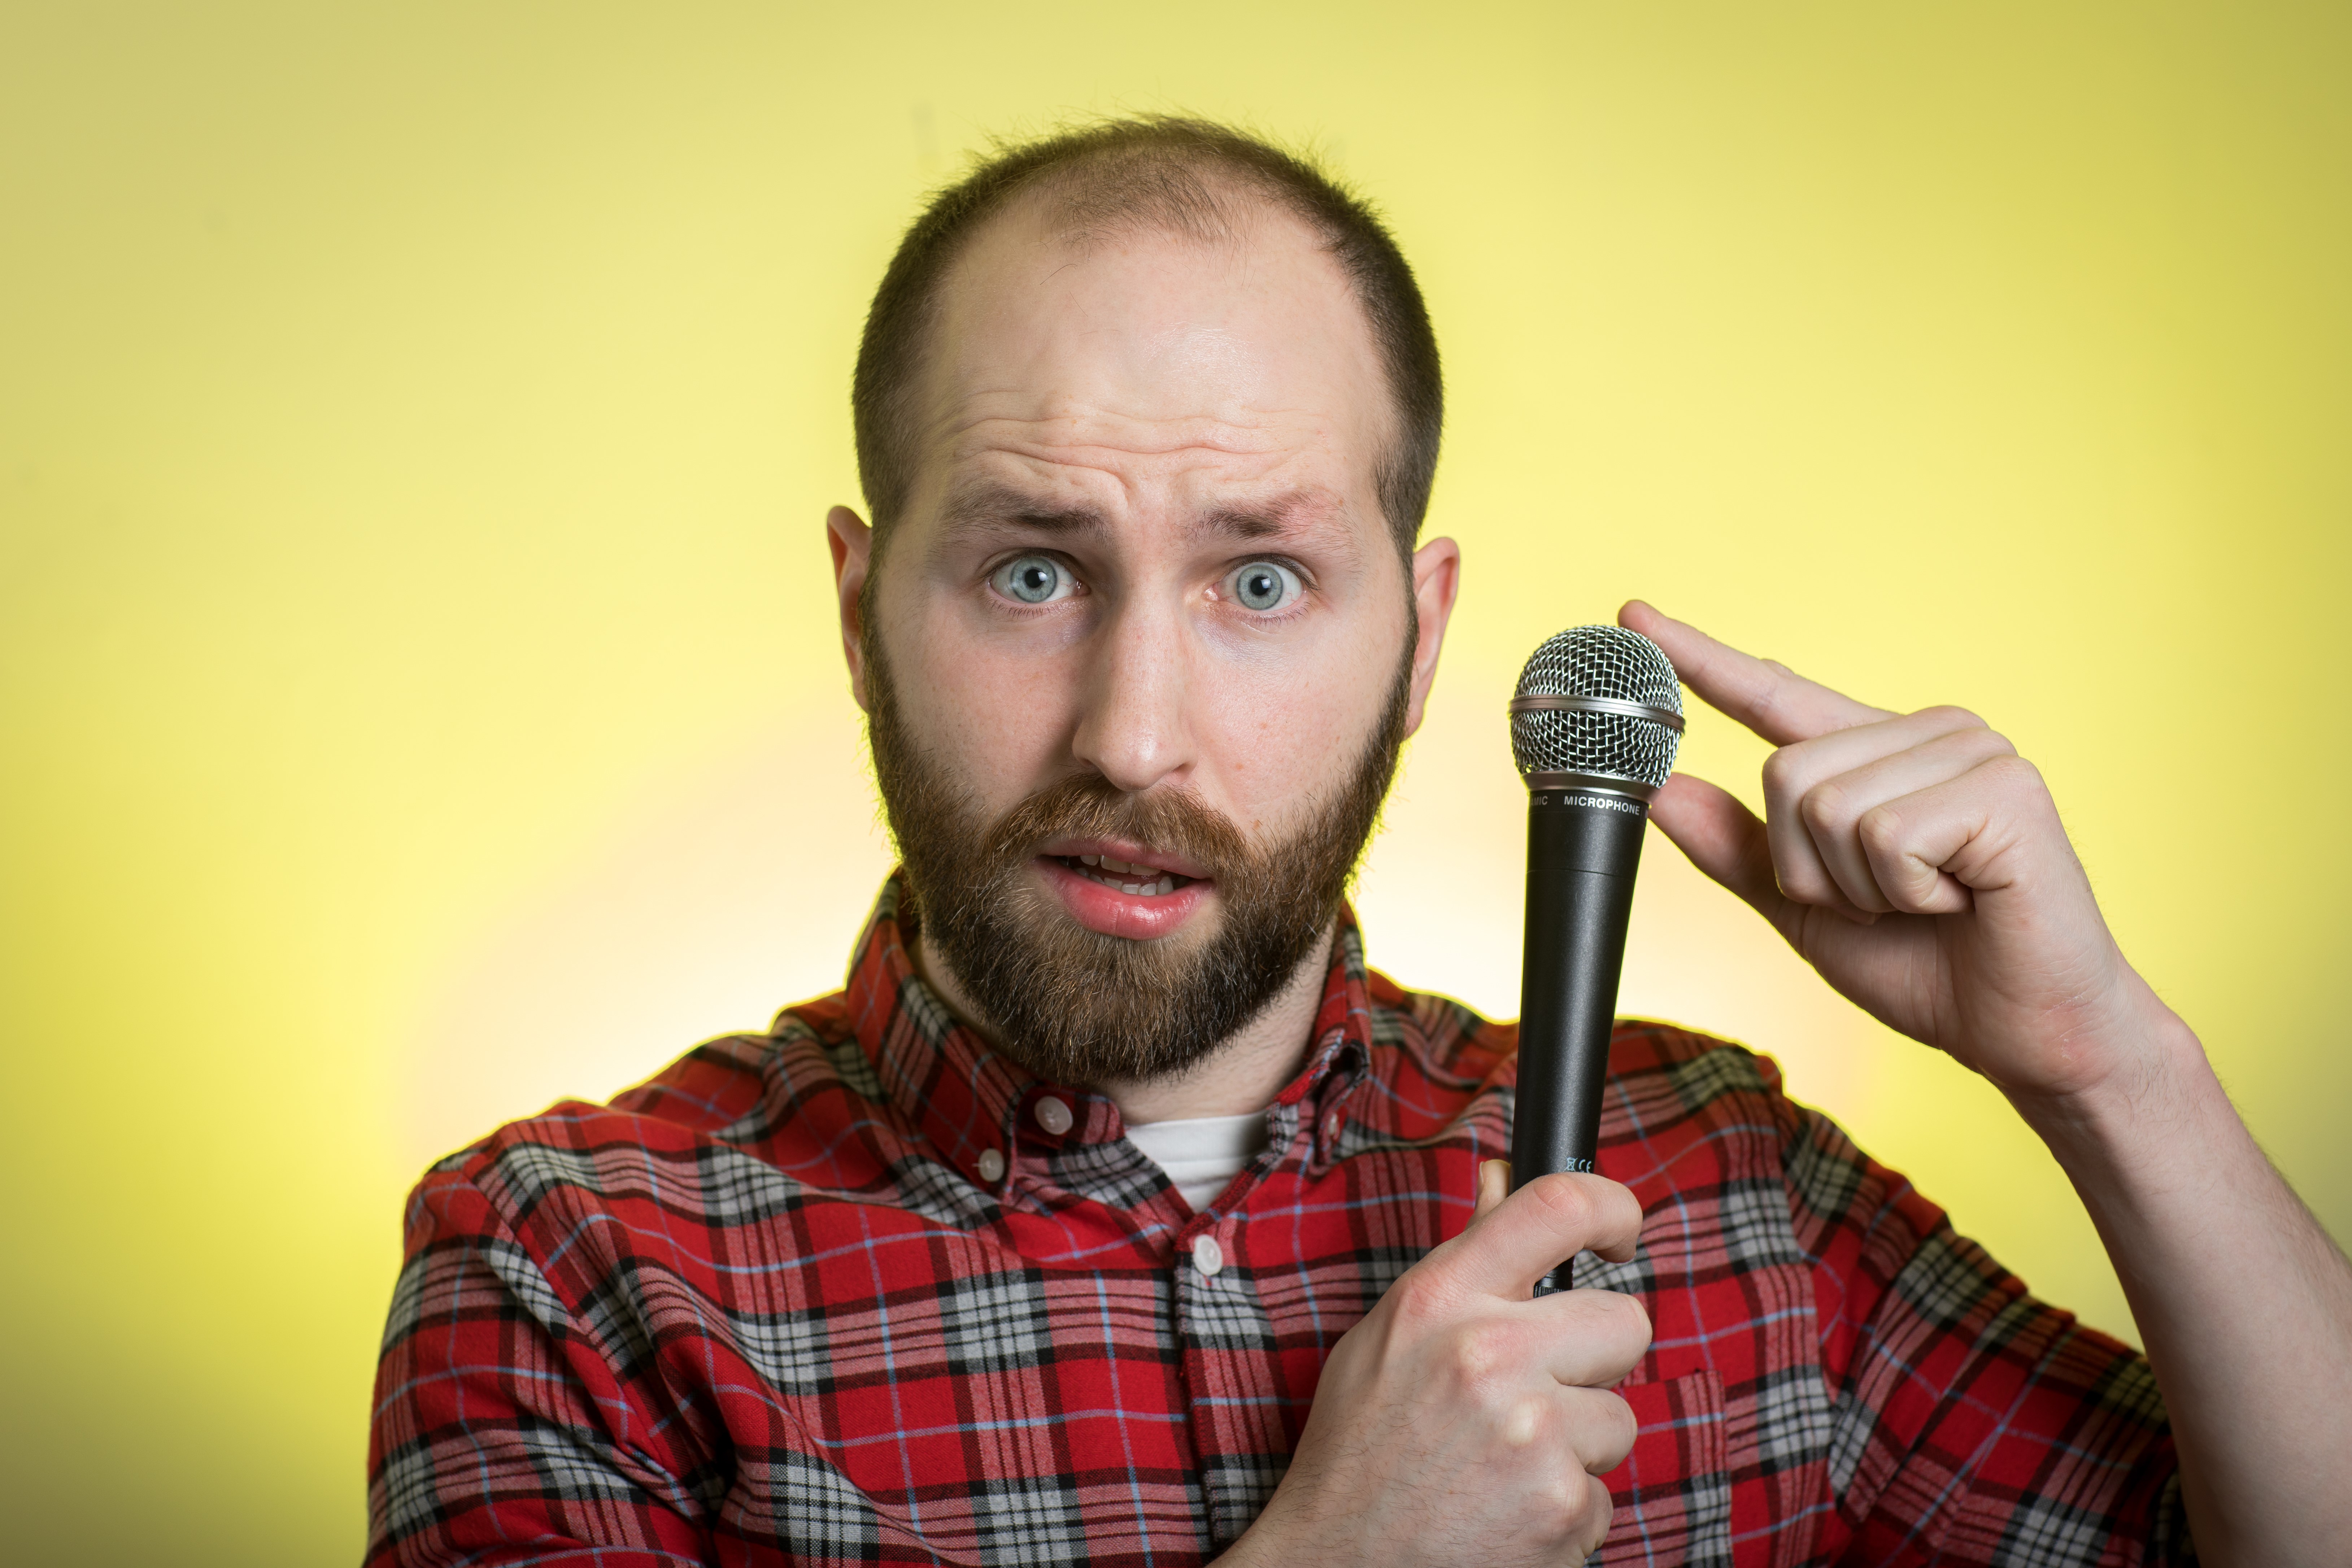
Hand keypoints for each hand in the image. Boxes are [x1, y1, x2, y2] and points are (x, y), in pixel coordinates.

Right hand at [1226, 1163, 1649, 1567]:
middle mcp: (1490, 1354)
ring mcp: (1533, 1434)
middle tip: (1541, 1391)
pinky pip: (1604, 1494)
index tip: (1620, 1233)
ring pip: (1619, 1418)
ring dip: (1577, 1446)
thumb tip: (1500, 1179)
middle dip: (1595, 1358)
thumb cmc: (1359, 1450)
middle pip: (1624, 1320)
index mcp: (1442, 1299)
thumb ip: (1462, 1260)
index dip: (1613, 1208)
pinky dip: (1565, 1508)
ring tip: (1503, 1466)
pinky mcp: (1562, 1506)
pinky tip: (1506, 1513)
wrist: (1339, 1567)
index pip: (1556, 1205)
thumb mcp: (1390, 1335)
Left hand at [1621, 600, 2172, 1106]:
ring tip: (1929, 901)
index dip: (1701, 658)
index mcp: (1878, 752)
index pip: (1774, 693)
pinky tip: (1961, 899)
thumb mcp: (1805, 908)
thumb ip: (1738, 847)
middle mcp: (1926, 733)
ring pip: (1826, 804)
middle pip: (1784, 773)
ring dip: (1858, 883)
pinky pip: (1884, 833)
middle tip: (1884, 901)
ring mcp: (1971, 751)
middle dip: (1810, 866)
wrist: (2023, 1031)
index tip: (1634, 616)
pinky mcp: (2004, 788)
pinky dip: (1905, 890)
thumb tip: (1663, 790)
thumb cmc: (1929, 966)